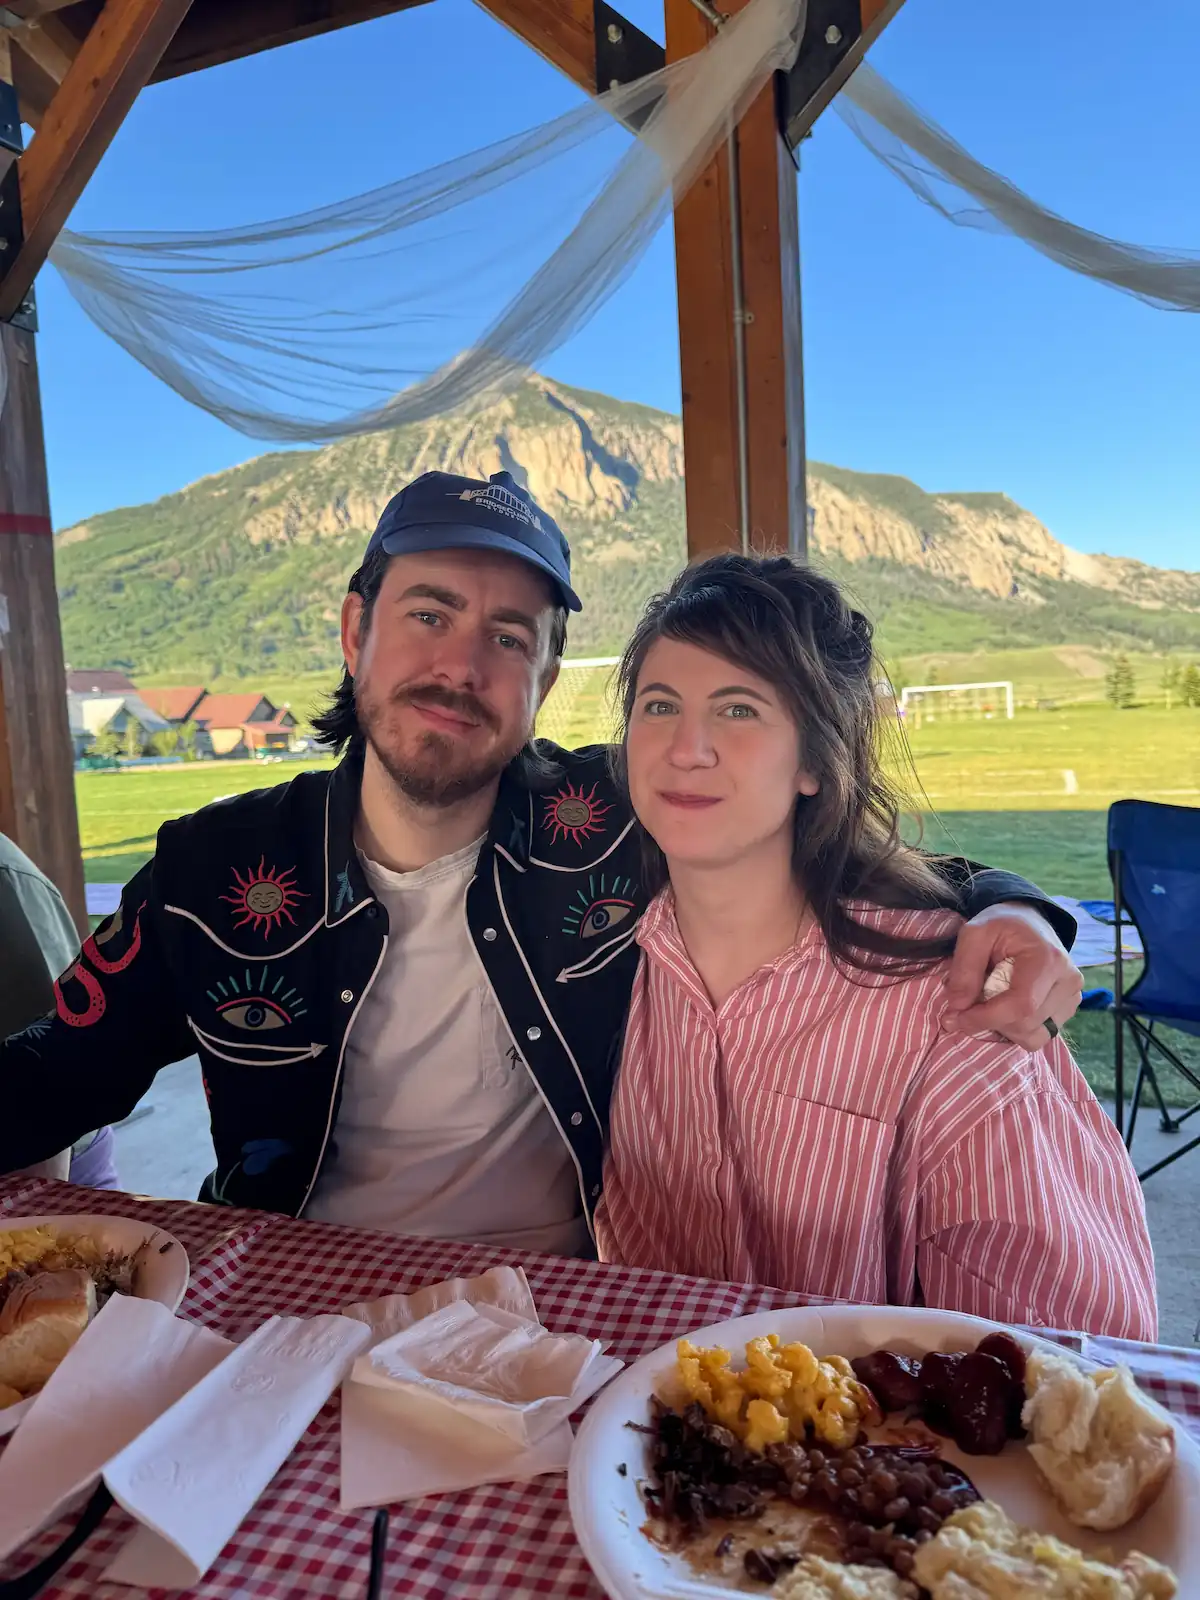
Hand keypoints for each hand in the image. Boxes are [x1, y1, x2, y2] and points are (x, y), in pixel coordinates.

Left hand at [943, 903, 1083, 1049]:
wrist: (1029, 921)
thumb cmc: (1001, 924)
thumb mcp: (974, 933)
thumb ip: (964, 969)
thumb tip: (958, 1007)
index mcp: (1048, 959)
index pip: (1022, 1005)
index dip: (987, 1018)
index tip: (958, 1017)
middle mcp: (1069, 981)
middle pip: (1027, 1024)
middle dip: (990, 1023)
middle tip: (965, 1009)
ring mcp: (1073, 997)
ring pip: (1034, 1036)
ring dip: (1004, 1029)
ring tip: (988, 1005)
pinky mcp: (1069, 1008)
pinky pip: (1040, 1035)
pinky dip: (1017, 1030)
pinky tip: (1005, 1009)